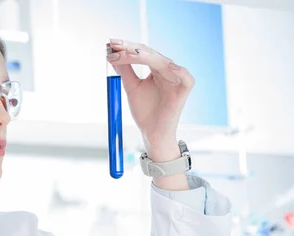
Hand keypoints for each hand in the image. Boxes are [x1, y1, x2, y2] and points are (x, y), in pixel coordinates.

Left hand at [107, 38, 192, 189]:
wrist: (152, 133)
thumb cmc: (144, 112)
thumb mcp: (131, 88)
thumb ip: (125, 71)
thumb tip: (111, 53)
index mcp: (155, 68)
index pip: (141, 52)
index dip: (125, 48)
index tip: (109, 44)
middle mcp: (167, 69)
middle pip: (149, 53)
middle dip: (130, 48)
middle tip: (113, 45)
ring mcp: (176, 77)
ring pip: (161, 61)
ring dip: (144, 56)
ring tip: (127, 53)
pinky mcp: (184, 89)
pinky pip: (184, 76)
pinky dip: (177, 70)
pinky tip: (167, 66)